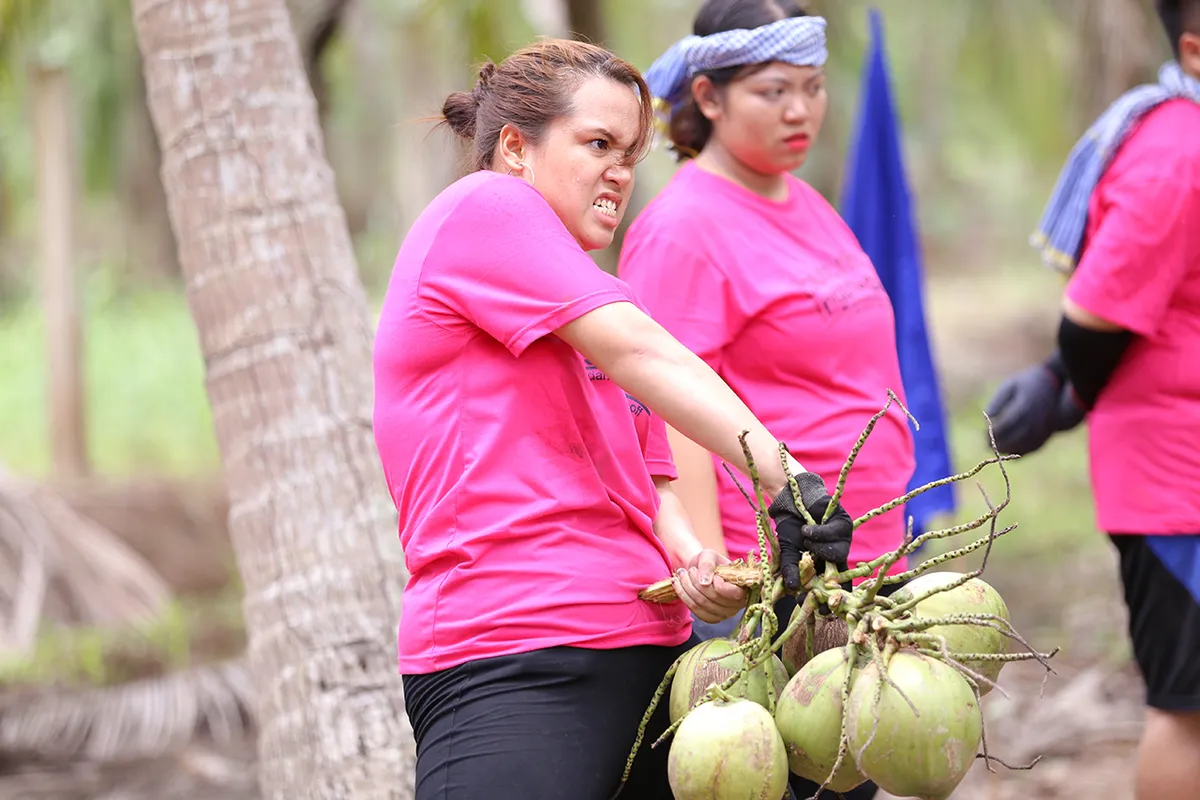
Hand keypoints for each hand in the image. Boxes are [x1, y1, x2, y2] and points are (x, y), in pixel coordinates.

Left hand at [671, 549, 746, 623]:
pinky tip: (677, 584)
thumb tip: (704, 582)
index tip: (712, 574)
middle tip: (689, 570)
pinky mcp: (712, 618)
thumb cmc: (711, 563)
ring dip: (687, 587)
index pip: (734, 593)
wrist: (703, 572)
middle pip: (713, 598)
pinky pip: (695, 611)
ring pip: (701, 604)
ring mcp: (725, 614)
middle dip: (696, 581)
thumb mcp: (709, 555)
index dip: (719, 585)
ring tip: (682, 574)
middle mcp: (737, 604)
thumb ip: (708, 564)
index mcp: (743, 588)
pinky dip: (683, 596)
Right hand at [767, 472, 853, 592]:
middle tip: (819, 579)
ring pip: (838, 553)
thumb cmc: (790, 529)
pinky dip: (819, 533)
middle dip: (831, 578)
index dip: (830, 599)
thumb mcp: (788, 552)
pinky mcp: (843, 523)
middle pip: (841, 573)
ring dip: (819, 548)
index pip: (834, 586)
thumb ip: (791, 569)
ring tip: (805, 538)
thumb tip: (791, 589)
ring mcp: (843, 539)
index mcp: (826, 565)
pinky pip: (834, 533)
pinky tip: (807, 529)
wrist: (791, 502)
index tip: (823, 610)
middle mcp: (838, 554)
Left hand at [985, 353, 1083, 455]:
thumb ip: (998, 401)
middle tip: (986, 444)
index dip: (995, 430)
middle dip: (1000, 442)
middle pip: (1017, 436)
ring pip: (1025, 444)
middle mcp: (1037, 418)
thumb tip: (987, 418)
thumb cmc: (1026, 385)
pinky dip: (1020, 451)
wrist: (1053, 387)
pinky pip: (1033, 448)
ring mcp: (1044, 428)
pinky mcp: (1047, 434)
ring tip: (995, 448)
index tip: (984, 433)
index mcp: (1026, 404)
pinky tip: (1008, 451)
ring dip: (1008, 449)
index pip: (1008, 422)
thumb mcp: (1010, 386)